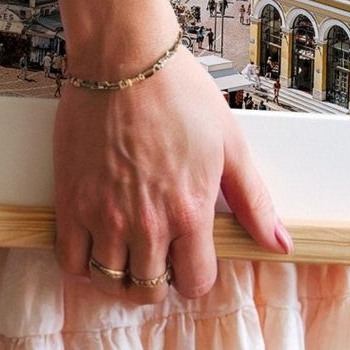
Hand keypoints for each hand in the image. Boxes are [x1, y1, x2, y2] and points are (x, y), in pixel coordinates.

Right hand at [53, 42, 289, 303]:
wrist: (124, 58)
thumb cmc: (177, 90)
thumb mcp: (230, 143)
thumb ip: (253, 200)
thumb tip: (278, 243)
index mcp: (190, 212)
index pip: (195, 282)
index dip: (195, 275)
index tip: (189, 258)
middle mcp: (147, 223)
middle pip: (149, 290)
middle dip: (158, 280)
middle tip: (157, 255)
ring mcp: (105, 215)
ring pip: (110, 282)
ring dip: (121, 275)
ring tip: (126, 251)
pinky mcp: (71, 202)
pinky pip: (71, 260)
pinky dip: (83, 263)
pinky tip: (95, 243)